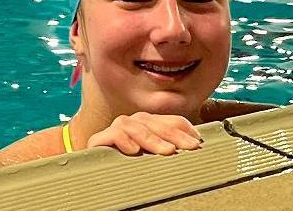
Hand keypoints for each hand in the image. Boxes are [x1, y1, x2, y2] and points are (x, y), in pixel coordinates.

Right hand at [87, 112, 201, 155]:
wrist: (94, 171)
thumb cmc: (128, 164)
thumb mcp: (153, 155)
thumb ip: (168, 147)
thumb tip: (196, 145)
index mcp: (150, 123)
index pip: (171, 120)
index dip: (185, 129)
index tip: (198, 142)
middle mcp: (134, 121)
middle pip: (156, 123)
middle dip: (175, 135)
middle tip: (189, 147)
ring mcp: (117, 128)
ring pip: (137, 127)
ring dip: (154, 140)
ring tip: (168, 152)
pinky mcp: (98, 139)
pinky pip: (113, 134)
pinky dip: (124, 140)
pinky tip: (134, 151)